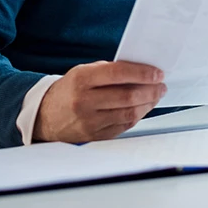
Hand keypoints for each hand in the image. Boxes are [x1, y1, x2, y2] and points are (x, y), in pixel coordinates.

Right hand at [33, 60, 165, 142]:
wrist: (46, 115)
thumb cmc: (69, 90)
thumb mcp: (84, 72)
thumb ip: (110, 70)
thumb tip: (142, 71)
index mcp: (81, 79)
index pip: (118, 74)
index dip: (142, 73)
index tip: (158, 73)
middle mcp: (84, 101)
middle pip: (127, 96)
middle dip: (151, 90)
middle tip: (161, 85)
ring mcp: (89, 122)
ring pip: (128, 113)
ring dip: (148, 104)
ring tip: (156, 96)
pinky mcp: (94, 136)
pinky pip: (123, 126)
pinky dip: (137, 116)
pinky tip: (143, 108)